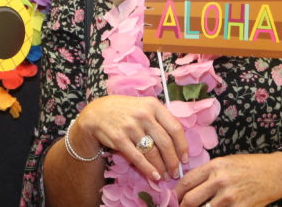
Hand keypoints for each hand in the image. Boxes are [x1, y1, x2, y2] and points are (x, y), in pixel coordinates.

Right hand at [74, 95, 188, 181]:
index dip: (182, 146)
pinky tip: (154, 176)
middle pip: (165, 143)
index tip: (184, 158)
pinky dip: (148, 169)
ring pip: (152, 152)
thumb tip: (178, 144)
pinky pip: (138, 158)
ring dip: (161, 167)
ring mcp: (131, 127)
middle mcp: (143, 114)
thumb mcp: (143, 106)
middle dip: (172, 161)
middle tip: (175, 171)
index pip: (175, 128)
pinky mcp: (119, 139)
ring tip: (164, 176)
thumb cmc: (124, 110)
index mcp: (153, 105)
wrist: (97, 112)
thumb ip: (159, 119)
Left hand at [175, 152, 281, 206]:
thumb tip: (189, 186)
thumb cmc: (250, 166)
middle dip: (183, 206)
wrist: (275, 173)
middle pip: (190, 200)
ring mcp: (230, 197)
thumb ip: (207, 173)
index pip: (187, 182)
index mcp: (215, 166)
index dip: (177, 193)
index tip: (175, 198)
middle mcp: (220, 181)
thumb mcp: (226, 162)